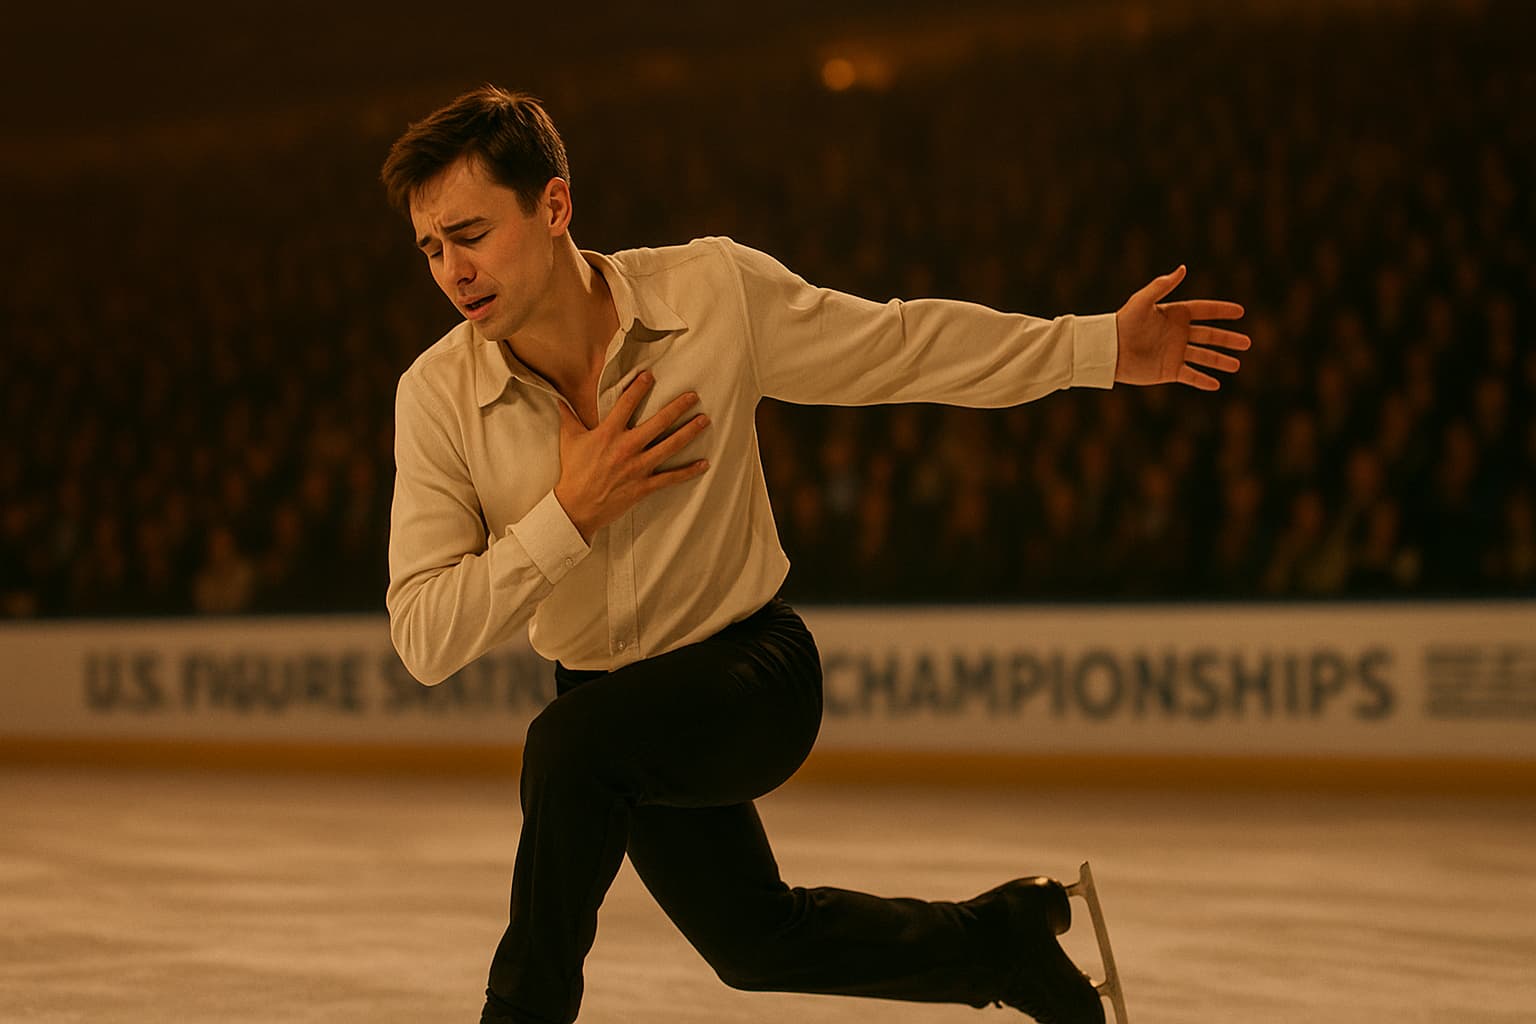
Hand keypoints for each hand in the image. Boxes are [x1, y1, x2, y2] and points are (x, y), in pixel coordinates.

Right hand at [553, 371, 710, 541]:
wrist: (576, 506)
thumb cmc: (573, 472)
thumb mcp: (569, 440)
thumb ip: (569, 417)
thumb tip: (560, 399)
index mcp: (608, 433)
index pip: (626, 404)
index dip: (639, 388)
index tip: (651, 375)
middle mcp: (626, 447)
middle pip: (658, 423)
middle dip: (678, 407)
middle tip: (694, 396)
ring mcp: (638, 467)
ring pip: (670, 446)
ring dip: (689, 432)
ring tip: (704, 420)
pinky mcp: (644, 486)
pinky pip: (671, 477)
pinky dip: (688, 471)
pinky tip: (704, 463)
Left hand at [1113, 265, 1250, 389]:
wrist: (1108, 350)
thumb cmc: (1123, 322)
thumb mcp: (1142, 301)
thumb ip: (1162, 286)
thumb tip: (1183, 268)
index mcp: (1174, 315)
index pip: (1204, 311)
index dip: (1221, 311)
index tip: (1240, 311)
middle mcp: (1178, 334)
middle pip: (1209, 336)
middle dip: (1228, 339)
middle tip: (1248, 343)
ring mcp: (1174, 353)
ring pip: (1203, 357)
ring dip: (1220, 361)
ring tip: (1237, 365)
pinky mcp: (1168, 370)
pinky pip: (1190, 376)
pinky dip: (1203, 380)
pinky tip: (1216, 384)